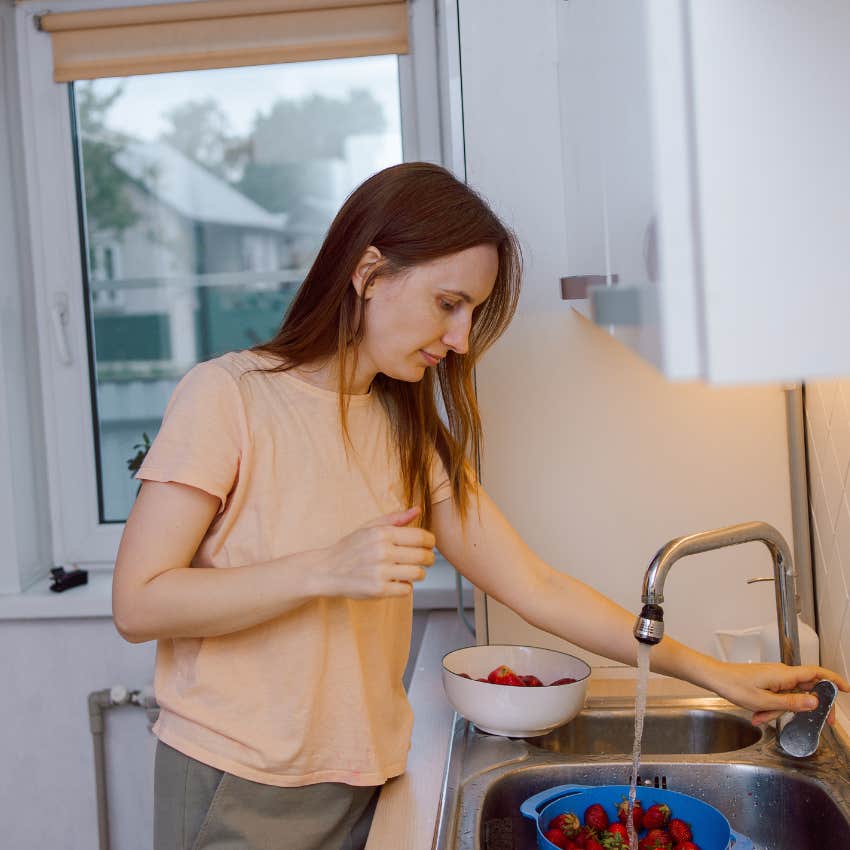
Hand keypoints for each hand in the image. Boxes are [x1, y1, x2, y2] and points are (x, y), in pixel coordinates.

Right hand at [321, 506, 435, 598]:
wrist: (326, 570)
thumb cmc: (350, 548)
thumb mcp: (369, 527)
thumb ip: (395, 518)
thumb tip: (418, 510)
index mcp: (382, 534)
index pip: (421, 536)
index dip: (431, 541)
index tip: (429, 545)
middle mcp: (383, 552)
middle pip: (423, 556)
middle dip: (429, 558)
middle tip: (426, 560)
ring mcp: (381, 572)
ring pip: (418, 574)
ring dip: (419, 573)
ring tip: (410, 571)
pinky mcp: (379, 590)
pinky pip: (407, 589)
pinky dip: (405, 586)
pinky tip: (396, 581)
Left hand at [706, 660, 848, 725]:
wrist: (715, 678)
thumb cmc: (734, 686)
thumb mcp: (764, 701)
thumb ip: (792, 703)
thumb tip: (815, 701)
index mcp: (784, 675)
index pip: (816, 673)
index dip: (833, 680)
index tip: (846, 689)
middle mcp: (782, 673)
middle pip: (807, 689)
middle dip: (809, 707)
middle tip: (822, 723)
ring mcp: (775, 677)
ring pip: (790, 696)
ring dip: (780, 710)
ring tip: (762, 717)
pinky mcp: (767, 681)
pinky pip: (778, 696)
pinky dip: (771, 707)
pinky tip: (758, 715)